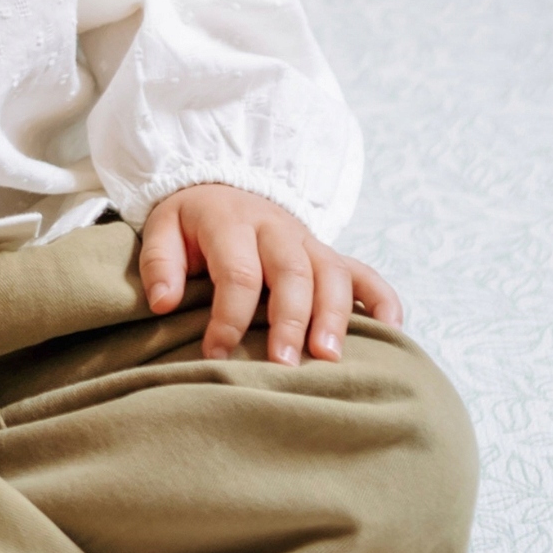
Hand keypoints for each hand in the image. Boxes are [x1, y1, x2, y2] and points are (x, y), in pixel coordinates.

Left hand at [138, 183, 401, 366]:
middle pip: (292, 273)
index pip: (237, 272)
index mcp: (230, 222)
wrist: (223, 187)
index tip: (215, 354)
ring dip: (334, 316)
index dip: (228, 317)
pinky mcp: (330, 254)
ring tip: (329, 358)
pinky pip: (365, 273)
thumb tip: (164, 303)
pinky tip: (391, 332)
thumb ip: (160, 263)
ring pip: (331, 274)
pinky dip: (382, 300)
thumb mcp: (163, 229)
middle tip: (285, 365)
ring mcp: (309, 241)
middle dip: (290, 321)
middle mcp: (276, 230)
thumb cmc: (192, 222)